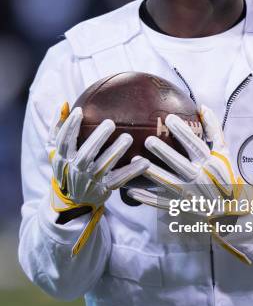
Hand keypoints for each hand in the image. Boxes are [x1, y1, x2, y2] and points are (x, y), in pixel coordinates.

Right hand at [48, 102, 147, 254]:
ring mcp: (90, 182)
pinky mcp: (104, 190)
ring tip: (127, 138)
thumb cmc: (66, 167)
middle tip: (110, 123)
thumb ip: (57, 128)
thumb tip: (63, 104)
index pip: (63, 142)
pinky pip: (119, 180)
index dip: (69, 127)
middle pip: (85, 155)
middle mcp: (75, 171)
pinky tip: (145, 161)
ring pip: (103, 167)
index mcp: (62, 160)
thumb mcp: (55, 151)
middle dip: (97, 139)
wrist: (72, 201)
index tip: (80, 111)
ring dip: (116, 152)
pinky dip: (132, 171)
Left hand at [128, 104, 252, 264]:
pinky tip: (131, 192)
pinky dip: (148, 199)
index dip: (183, 132)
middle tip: (148, 140)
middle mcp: (201, 178)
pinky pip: (163, 203)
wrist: (231, 208)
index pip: (196, 145)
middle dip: (164, 152)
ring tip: (135, 163)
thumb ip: (214, 130)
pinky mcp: (183, 207)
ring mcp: (191, 194)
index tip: (168, 118)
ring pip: (169, 184)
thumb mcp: (224, 152)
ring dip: (153, 174)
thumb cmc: (225, 175)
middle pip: (180, 164)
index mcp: (211, 164)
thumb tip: (203, 107)